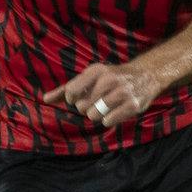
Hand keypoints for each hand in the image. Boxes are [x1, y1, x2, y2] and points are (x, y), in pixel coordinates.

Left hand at [42, 62, 159, 127]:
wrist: (146, 76)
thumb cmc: (111, 78)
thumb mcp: (90, 77)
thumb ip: (66, 89)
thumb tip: (45, 99)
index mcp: (96, 71)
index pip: (70, 91)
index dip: (73, 99)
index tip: (81, 97)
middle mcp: (109, 79)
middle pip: (82, 107)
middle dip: (87, 108)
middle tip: (98, 102)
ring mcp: (122, 92)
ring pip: (94, 115)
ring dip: (98, 115)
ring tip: (106, 107)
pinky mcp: (132, 105)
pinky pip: (108, 121)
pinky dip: (108, 120)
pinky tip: (114, 112)